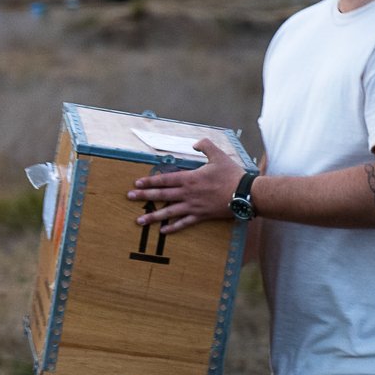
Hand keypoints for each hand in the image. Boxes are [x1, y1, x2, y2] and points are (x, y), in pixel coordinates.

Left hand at [126, 139, 242, 233]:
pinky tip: (163, 231)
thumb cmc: (232, 174)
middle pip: (162, 195)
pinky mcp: (201, 216)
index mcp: (190, 178)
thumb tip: (195, 143)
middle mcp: (188, 193)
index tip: (136, 183)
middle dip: (144, 196)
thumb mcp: (218, 155)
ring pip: (169, 212)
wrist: (245, 193)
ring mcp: (193, 206)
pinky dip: (173, 228)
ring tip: (139, 220)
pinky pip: (184, 223)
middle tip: (129, 197)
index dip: (149, 181)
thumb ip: (205, 146)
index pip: (165, 180)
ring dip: (153, 216)